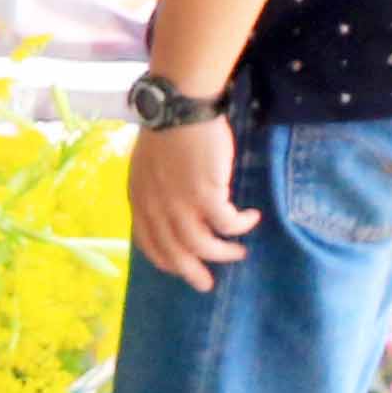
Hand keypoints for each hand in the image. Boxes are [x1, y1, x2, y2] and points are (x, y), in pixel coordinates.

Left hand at [128, 113, 255, 289]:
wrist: (178, 108)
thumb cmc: (167, 132)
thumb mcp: (148, 167)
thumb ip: (155, 191)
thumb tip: (169, 208)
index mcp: (140, 201)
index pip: (150, 244)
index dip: (166, 261)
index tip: (181, 268)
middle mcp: (157, 209)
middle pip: (175, 254)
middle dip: (192, 272)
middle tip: (207, 284)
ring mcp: (181, 204)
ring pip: (203, 246)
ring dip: (223, 253)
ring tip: (238, 252)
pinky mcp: (207, 195)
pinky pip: (228, 224)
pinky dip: (241, 226)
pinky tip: (251, 219)